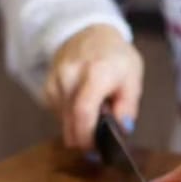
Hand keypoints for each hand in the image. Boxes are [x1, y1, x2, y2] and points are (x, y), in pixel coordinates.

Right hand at [45, 24, 142, 149]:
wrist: (88, 32)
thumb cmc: (114, 56)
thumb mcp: (133, 77)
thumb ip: (128, 106)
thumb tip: (123, 130)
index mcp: (96, 72)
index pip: (83, 112)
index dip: (88, 137)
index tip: (96, 149)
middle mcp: (71, 76)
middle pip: (70, 122)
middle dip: (84, 140)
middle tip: (97, 146)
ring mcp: (56, 81)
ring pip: (63, 121)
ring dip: (78, 128)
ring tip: (93, 116)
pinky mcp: (47, 87)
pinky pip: (58, 114)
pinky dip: (70, 118)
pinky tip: (80, 107)